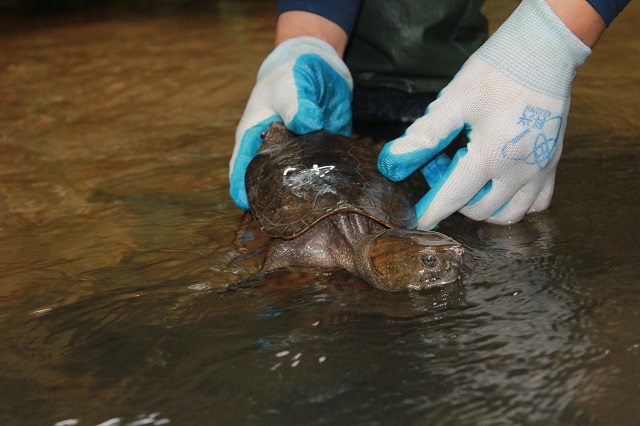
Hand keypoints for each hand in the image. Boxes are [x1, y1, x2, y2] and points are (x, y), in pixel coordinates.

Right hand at [229, 36, 352, 209]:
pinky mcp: (320, 157)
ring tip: (307, 212)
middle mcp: (272, 152)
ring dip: (299, 196)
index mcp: (253, 137)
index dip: (242, 187)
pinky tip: (330, 198)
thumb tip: (306, 123)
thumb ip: (296, 103)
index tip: (247, 205)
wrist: (321, 70)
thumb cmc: (292, 76)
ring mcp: (297, 157)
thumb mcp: (291, 84)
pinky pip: (320, 176)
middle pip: (266, 183)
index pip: (241, 167)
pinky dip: (323, 186)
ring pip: (294, 184)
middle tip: (282, 215)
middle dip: (271, 200)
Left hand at [377, 0, 591, 229]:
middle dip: (456, 198)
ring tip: (473, 180)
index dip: (433, 211)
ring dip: (486, 207)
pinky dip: (515, 202)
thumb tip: (394, 158)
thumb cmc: (495, 72)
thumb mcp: (454, 101)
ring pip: (511, 214)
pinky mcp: (554, 163)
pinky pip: (537, 203)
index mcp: (492, 155)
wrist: (542, 50)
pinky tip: (500, 183)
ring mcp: (541, 169)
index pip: (455, 196)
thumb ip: (425, 135)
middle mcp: (520, 170)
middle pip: (481, 210)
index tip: (419, 222)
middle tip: (446, 167)